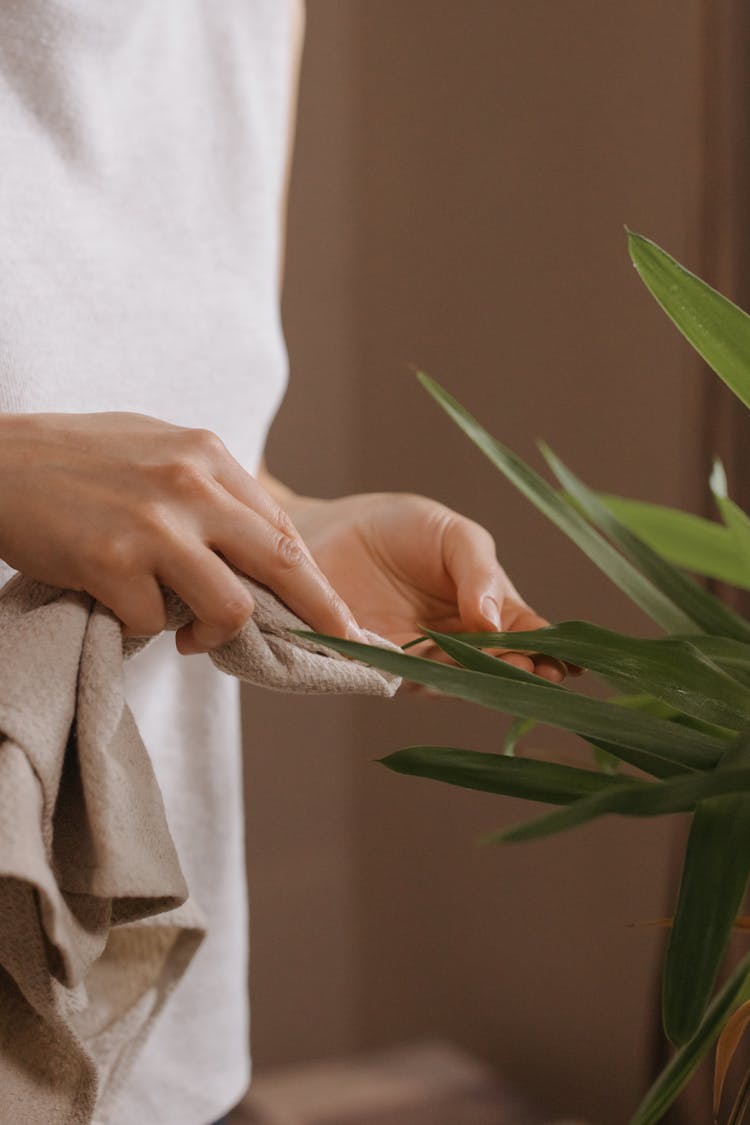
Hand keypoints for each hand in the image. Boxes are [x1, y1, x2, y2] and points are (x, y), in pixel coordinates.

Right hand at [0, 413, 363, 653]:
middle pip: (283, 562)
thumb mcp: (156, 448)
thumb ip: (208, 486)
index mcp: (207, 454)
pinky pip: (154, 623)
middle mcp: (191, 484)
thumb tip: (255, 535)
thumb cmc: (74, 457)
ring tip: (189, 635)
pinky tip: (116, 605)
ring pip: (230, 607)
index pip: (282, 526)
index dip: (314, 577)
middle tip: (338, 643)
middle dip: (319, 612)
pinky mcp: (112, 561)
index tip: (335, 611)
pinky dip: (140, 626)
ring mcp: (153, 524)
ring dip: (215, 635)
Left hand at [287, 491, 568, 682]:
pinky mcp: (382, 665)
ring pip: (460, 680)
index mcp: (490, 607)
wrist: (328, 532)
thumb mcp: (453, 536)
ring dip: (481, 680)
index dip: (550, 650)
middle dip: (521, 672)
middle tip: (538, 673)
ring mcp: (423, 657)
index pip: (529, 635)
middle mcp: (462, 641)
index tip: (566, 661)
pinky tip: (446, 671)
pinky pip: (410, 679)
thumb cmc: (399, 528)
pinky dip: (429, 678)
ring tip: (501, 673)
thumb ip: (479, 571)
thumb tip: (494, 621)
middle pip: (501, 666)